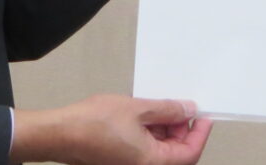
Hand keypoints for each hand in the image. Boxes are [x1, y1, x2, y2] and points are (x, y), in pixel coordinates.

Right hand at [11, 94, 211, 164]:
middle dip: (182, 130)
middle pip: (176, 154)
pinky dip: (150, 134)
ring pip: (160, 151)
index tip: (204, 116)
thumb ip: (167, 110)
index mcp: (152, 162)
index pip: (189, 154)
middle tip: (181, 106)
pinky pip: (145, 150)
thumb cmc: (94, 123)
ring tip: (161, 106)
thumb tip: (188, 110)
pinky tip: (145, 114)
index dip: (200, 133)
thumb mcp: (137, 108)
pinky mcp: (121, 160)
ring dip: (165, 130)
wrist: (61, 133)